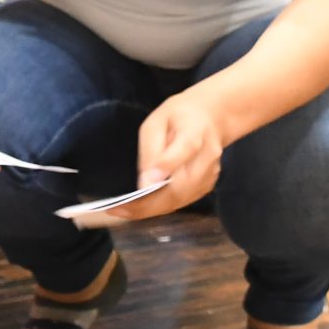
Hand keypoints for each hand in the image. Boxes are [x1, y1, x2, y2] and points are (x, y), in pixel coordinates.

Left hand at [117, 93, 224, 220]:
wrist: (211, 118)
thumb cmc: (178, 117)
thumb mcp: (156, 122)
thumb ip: (151, 149)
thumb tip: (146, 182)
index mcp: (195, 131)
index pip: (185, 148)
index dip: (166, 166)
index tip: (144, 185)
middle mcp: (208, 155)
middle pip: (180, 187)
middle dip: (148, 204)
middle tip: (118, 209)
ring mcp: (210, 173)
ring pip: (180, 200)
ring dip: (151, 210)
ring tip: (124, 211)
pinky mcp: (207, 185)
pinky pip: (182, 202)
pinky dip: (160, 207)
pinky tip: (141, 207)